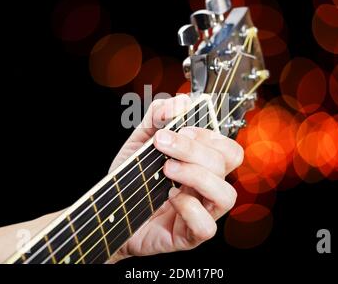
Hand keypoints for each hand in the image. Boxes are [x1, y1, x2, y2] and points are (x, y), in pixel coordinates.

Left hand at [108, 95, 242, 261]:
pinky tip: (169, 198)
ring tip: (166, 169)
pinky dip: (189, 208)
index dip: (208, 134)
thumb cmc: (131, 179)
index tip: (178, 128)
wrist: (109, 210)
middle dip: (194, 148)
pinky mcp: (189, 235)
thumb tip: (180, 102)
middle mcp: (207, 188)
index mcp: (202, 165)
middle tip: (162, 143)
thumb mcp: (141, 141)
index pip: (228, 148)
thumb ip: (158, 117)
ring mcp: (202, 212)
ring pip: (226, 195)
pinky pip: (207, 226)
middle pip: (227, 164)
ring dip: (196, 175)